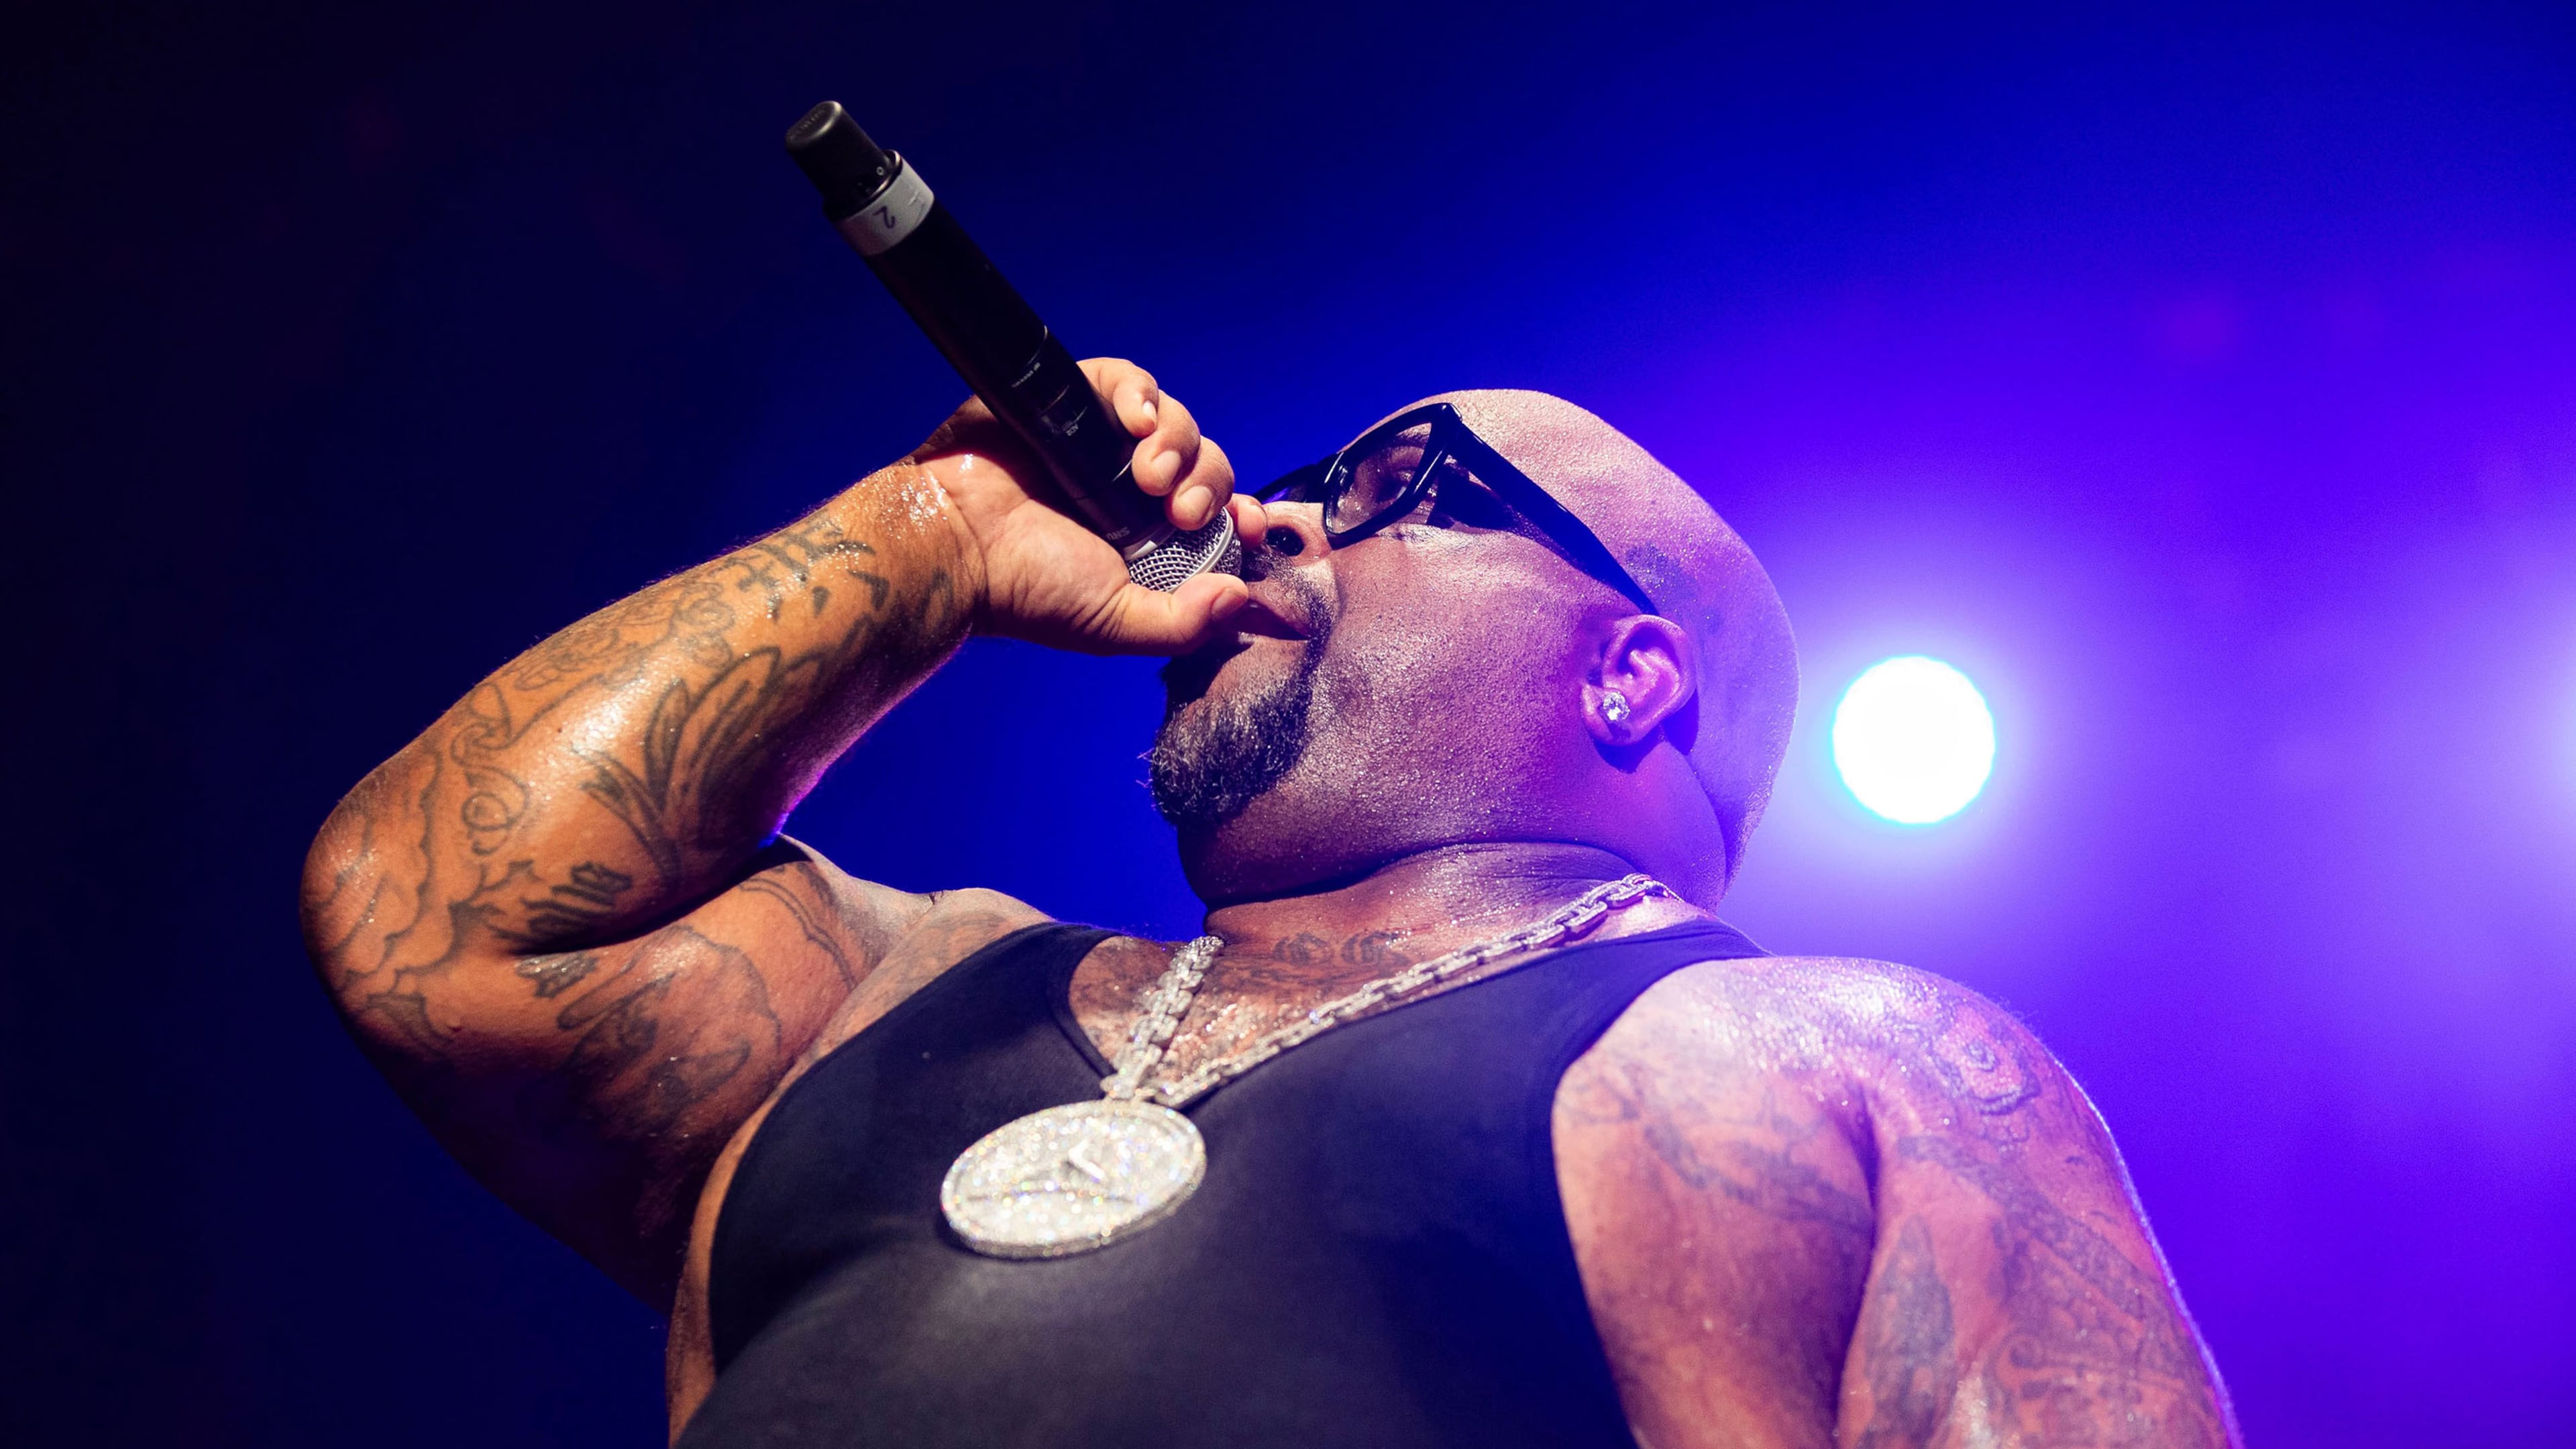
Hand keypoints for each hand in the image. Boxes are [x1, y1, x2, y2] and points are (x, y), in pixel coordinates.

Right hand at [907, 358, 1264, 654]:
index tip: (1250, 525)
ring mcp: (1105, 442)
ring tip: (1148, 474)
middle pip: (1208, 464)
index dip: (1243, 514)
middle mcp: (1133, 488)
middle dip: (1210, 484)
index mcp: (1151, 538)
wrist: (959, 546)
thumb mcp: (1115, 622)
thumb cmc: (1027, 590)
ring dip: (1178, 445)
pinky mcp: (1076, 401)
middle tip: (1183, 510)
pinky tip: (1135, 420)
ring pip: (1177, 422)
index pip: (1221, 514)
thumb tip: (1240, 597)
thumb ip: (1183, 621)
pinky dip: (1142, 394)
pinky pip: (1130, 382)